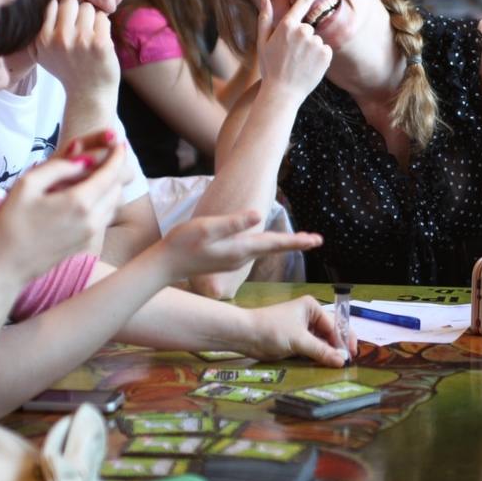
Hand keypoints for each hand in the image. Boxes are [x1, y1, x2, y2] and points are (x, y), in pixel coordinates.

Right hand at [0, 142, 126, 284]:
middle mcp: (92, 220)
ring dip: (109, 187)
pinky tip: (82, 196)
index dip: (118, 155)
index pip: (110, 173)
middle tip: (103, 156)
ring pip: (113, 203)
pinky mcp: (85, 244)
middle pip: (117, 188)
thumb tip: (83, 158)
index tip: (120, 144)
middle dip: (114, 170)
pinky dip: (102, 202)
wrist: (2, 267)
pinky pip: (103, 217)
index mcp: (79, 202)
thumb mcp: (27, 184)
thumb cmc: (8, 224)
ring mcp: (90, 235)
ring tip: (91, 175)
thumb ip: (58, 166)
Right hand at [34, 0, 118, 99]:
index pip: (53, 3)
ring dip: (92, 18)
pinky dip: (104, 26)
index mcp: (43, 39)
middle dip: (77, 10)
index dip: (62, 9)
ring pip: (88, 8)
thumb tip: (43, 3)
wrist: (89, 95)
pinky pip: (103, 18)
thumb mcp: (42, 55)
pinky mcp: (100, 43)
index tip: (68, 21)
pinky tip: (101, 38)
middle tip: (82, 25)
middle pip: (71, 1)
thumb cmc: (68, 71)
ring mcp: (81, 40)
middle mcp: (60, 38)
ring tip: (91, 34)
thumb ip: (37, 32)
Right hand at [156, 210, 322, 281]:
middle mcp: (241, 256)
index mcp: (240, 249)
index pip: (274, 243)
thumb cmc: (182, 243)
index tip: (317, 240)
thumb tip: (257, 215)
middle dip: (295, 243)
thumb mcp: (207, 228)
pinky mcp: (226, 258)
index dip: (296, 241)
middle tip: (317, 240)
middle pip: (273, 247)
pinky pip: (253, 250)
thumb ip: (233, 224)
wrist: (164, 265)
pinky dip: (266, 245)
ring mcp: (234, 259)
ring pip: (263, 249)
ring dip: (281, 244)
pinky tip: (268, 242)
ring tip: (299, 240)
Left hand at [241, 296, 354, 367]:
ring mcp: (302, 328)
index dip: (344, 341)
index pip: (335, 325)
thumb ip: (321, 351)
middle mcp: (309, 316)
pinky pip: (311, 349)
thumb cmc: (271, 330)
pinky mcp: (295, 340)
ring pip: (321, 343)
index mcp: (312, 307)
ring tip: (336, 367)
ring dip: (327, 354)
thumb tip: (342, 361)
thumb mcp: (299, 341)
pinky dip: (317, 357)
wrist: (244, 335)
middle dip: (337, 347)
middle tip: (346, 363)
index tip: (351, 356)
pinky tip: (322, 365)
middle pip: (330, 333)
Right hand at [256, 0, 332, 105]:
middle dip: (302, 39)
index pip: (303, 2)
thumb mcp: (263, 42)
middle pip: (307, 28)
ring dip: (310, 50)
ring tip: (299, 64)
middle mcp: (302, 31)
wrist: (282, 93)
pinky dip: (319, 57)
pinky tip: (308, 67)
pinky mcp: (326, 54)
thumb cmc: (270, 68)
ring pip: (316, 40)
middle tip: (291, 56)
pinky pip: (325, 50)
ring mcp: (315, 43)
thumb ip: (265, 18)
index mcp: (286, 26)